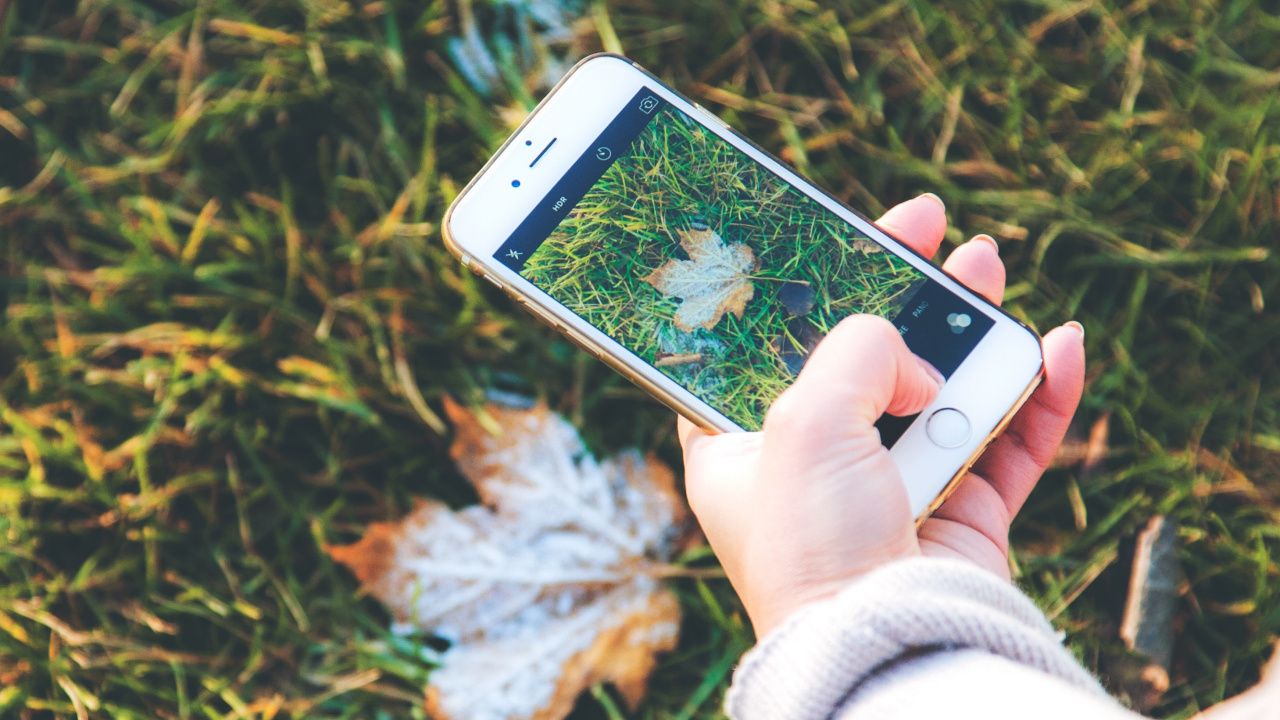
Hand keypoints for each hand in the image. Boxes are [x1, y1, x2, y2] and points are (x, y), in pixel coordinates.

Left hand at [680, 194, 1085, 636]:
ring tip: (989, 267)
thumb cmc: (813, 543)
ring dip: (970, 329)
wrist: (884, 644)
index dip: (802, 288)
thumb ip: (855, 354)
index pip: (768, 346)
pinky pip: (1005, 444)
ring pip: (940, 388)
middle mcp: (815, 464)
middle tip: (931, 228)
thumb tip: (918, 360)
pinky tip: (1057, 347)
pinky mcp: (959, 514)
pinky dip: (1035, 397)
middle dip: (903, 291)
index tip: (837, 237)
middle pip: (864, 356)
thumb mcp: (803, 420)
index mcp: (744, 445)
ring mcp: (890, 487)